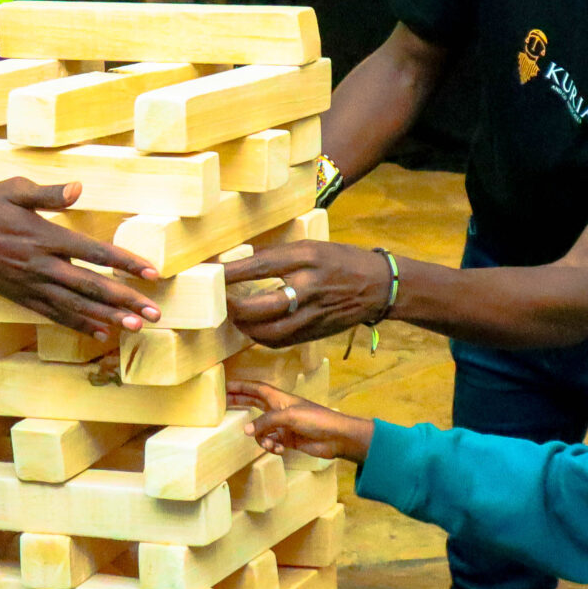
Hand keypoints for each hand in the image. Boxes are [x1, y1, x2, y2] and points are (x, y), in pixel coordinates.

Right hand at [0, 179, 161, 338]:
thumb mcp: (14, 189)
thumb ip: (48, 193)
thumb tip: (78, 189)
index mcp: (45, 236)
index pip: (95, 253)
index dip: (125, 264)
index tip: (151, 273)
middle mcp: (41, 265)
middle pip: (92, 286)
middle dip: (125, 301)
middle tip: (154, 313)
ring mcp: (30, 285)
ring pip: (76, 306)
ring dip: (108, 318)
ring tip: (136, 328)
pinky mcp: (20, 297)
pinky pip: (54, 314)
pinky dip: (78, 325)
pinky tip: (100, 333)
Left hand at [224, 240, 392, 346]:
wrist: (379, 286)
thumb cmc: (342, 261)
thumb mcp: (311, 247)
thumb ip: (279, 256)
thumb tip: (241, 262)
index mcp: (307, 259)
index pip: (260, 266)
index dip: (231, 272)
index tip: (208, 272)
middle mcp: (309, 288)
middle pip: (261, 307)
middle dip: (234, 307)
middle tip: (221, 301)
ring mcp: (312, 315)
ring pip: (268, 332)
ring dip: (245, 326)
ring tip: (235, 316)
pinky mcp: (314, 333)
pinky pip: (280, 341)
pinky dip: (261, 336)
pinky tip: (253, 327)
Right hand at [229, 380, 371, 463]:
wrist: (336, 437)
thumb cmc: (316, 419)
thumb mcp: (288, 417)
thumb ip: (265, 422)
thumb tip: (245, 430)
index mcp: (279, 398)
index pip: (255, 388)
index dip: (240, 386)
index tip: (225, 386)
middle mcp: (279, 410)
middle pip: (253, 405)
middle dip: (240, 406)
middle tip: (223, 409)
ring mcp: (283, 425)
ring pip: (261, 430)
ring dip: (261, 438)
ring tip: (270, 444)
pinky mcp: (287, 439)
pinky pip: (271, 442)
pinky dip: (272, 447)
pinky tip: (279, 449)